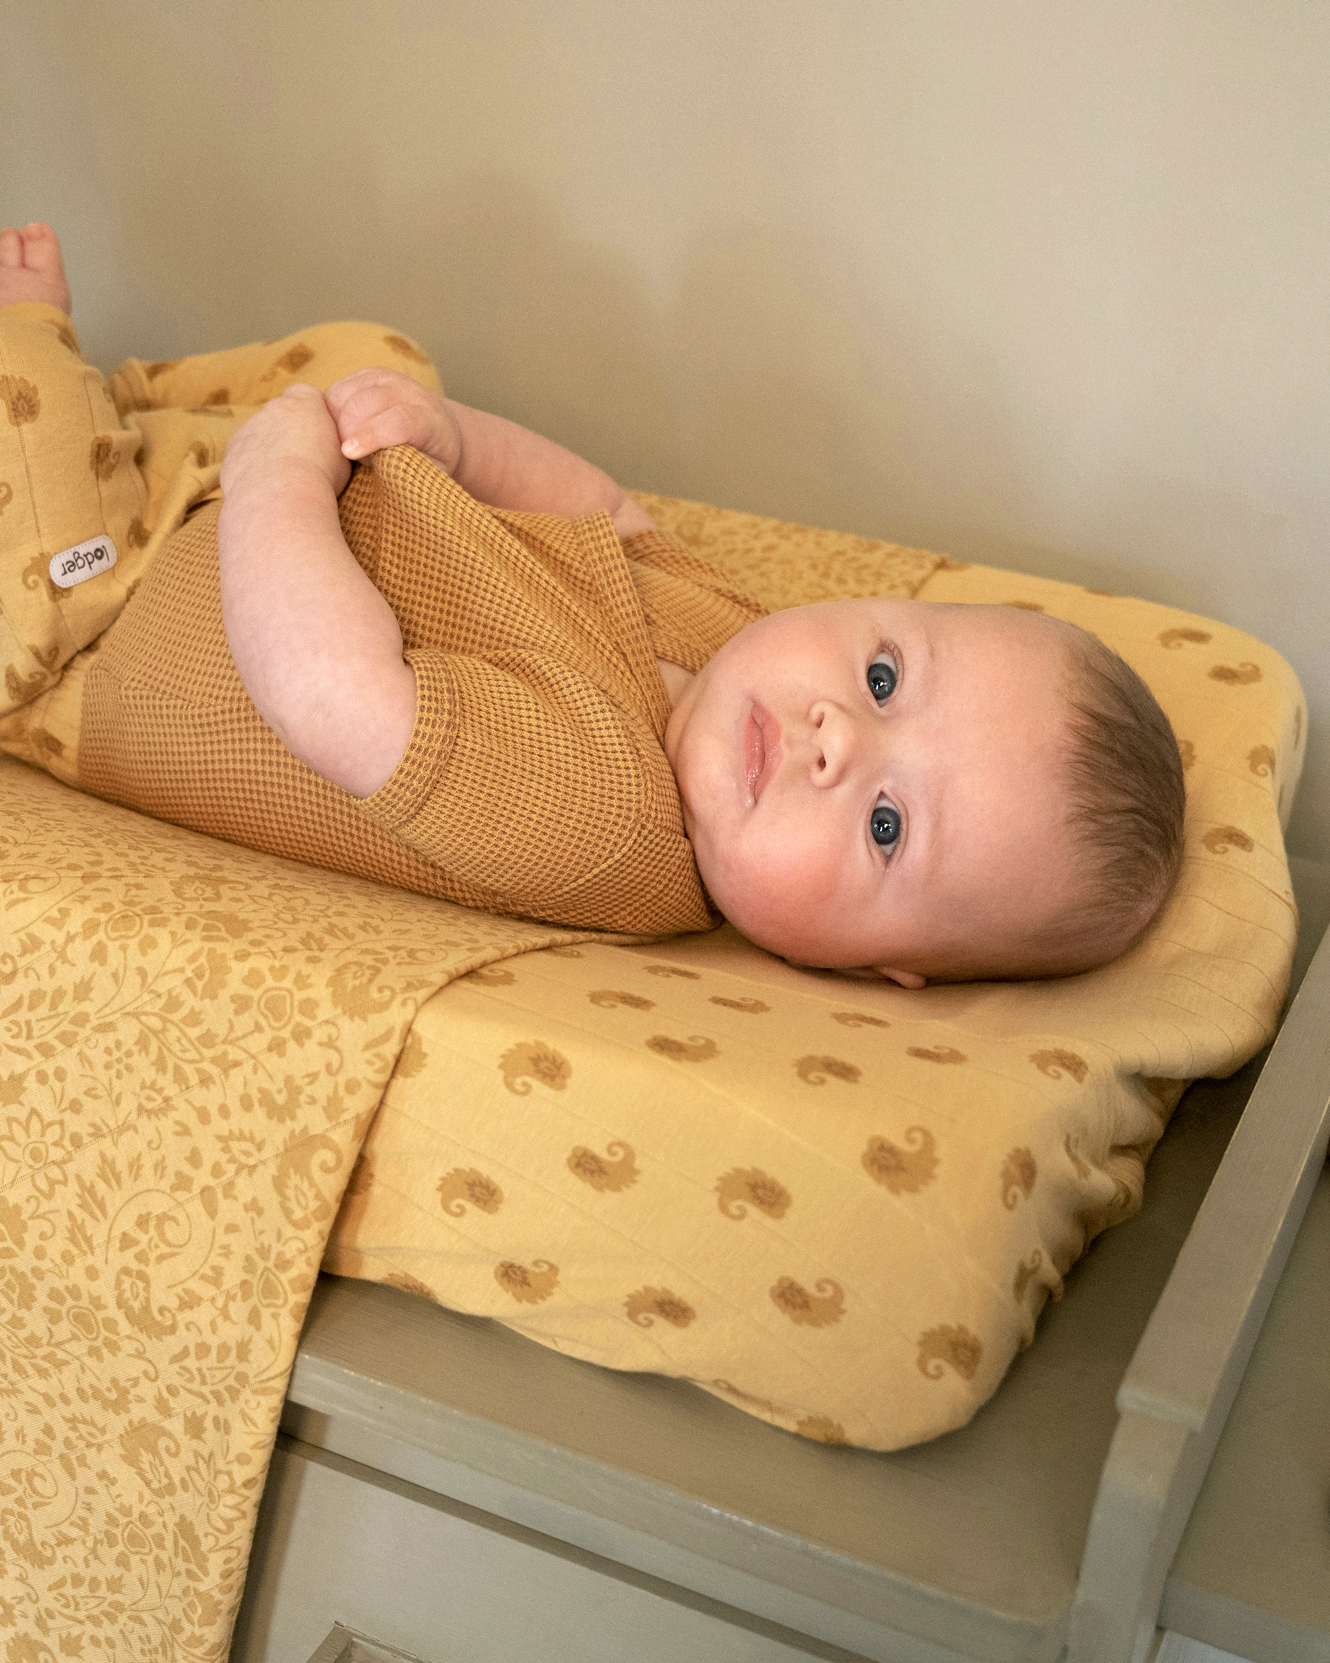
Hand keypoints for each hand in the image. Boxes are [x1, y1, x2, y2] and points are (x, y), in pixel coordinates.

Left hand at [220, 383, 350, 499]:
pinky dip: (251, 465)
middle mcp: (273, 408)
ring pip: (259, 434)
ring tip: (282, 477)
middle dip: (286, 430)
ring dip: (267, 449)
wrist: (282, 496)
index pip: (305, 393)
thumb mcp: (341, 454)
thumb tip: (328, 445)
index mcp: (304, 403)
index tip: (315, 430)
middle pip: (279, 412)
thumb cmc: (320, 477)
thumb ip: (330, 440)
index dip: (309, 410)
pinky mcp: (232, 449)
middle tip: (300, 459)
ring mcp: (249, 427)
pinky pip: (243, 453)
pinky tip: (265, 485)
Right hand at [324, 368, 462, 471]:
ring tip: (349, 443)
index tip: (348, 453)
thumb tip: (386, 470)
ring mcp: (387, 379)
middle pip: (364, 402)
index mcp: (431, 419)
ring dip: (336, 422)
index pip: (400, 420)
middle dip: (346, 431)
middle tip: (350, 457)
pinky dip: (331, 412)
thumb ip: (412, 470)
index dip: (371, 435)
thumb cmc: (434, 460)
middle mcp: (409, 391)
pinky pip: (336, 390)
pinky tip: (341, 429)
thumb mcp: (432, 473)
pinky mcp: (367, 375)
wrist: (443, 429)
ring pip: (343, 394)